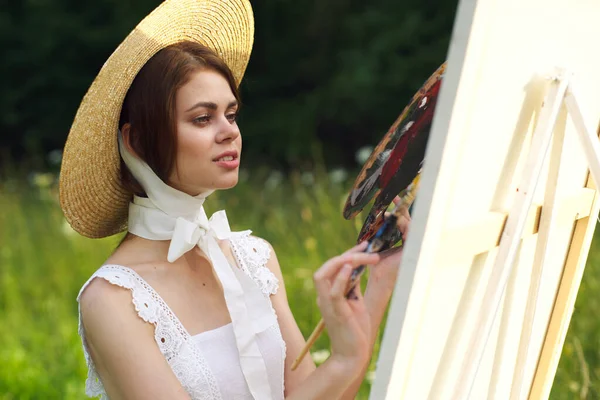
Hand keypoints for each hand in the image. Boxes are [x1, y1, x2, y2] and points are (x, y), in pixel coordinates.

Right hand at [313, 242, 380, 368]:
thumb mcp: (355, 302)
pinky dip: (340, 278)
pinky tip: (350, 268)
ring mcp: (328, 305)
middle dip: (347, 254)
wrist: (353, 356)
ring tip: (364, 256)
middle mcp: (324, 297)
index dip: (348, 253)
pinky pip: (333, 292)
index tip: (365, 245)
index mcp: (328, 293)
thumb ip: (352, 285)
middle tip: (367, 248)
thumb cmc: (355, 330)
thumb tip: (358, 267)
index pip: (332, 266)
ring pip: (323, 275)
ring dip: (343, 262)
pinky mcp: (336, 313)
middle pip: (326, 267)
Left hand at [367, 196, 411, 293]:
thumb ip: (381, 232)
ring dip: (400, 215)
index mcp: (405, 241)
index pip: (405, 221)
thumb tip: (382, 216)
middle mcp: (412, 242)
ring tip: (388, 212)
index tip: (393, 199)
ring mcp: (414, 246)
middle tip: (394, 197)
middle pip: (410, 220)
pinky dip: (403, 224)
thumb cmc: (377, 263)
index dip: (401, 209)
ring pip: (411, 224)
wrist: (378, 278)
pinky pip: (411, 232)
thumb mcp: (378, 243)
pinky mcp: (413, 250)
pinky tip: (393, 218)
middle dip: (403, 208)